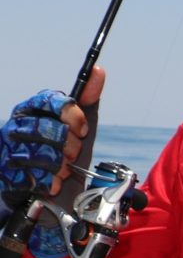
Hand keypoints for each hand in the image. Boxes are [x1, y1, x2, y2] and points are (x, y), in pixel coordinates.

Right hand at [0, 67, 104, 202]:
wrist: (44, 186)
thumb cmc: (61, 150)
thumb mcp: (77, 125)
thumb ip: (87, 100)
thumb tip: (98, 70)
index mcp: (31, 108)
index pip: (52, 100)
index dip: (73, 115)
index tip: (82, 129)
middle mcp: (16, 125)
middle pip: (53, 130)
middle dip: (71, 146)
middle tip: (72, 153)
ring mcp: (9, 149)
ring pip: (46, 155)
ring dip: (63, 166)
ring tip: (62, 168)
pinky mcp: (8, 174)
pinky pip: (38, 177)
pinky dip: (53, 182)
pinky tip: (52, 181)